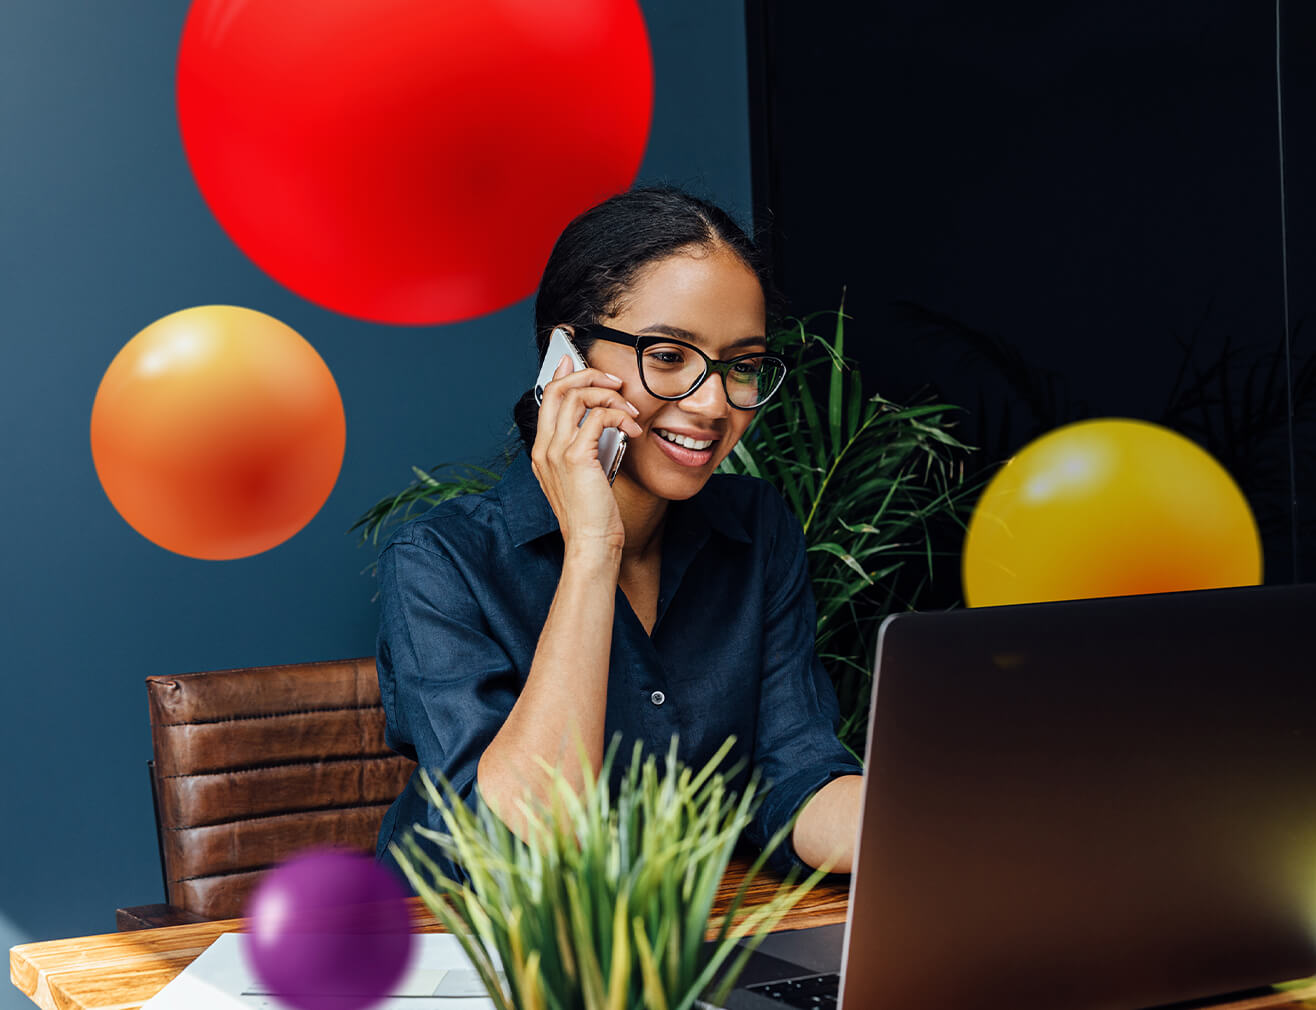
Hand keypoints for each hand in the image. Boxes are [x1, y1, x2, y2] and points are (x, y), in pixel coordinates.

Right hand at [530, 355, 643, 552]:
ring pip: (578, 395)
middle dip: (588, 374)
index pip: (546, 398)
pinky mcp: (576, 456)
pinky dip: (620, 415)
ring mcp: (556, 451)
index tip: (577, 362)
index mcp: (542, 451)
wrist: (591, 543)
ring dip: (609, 394)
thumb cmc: (593, 515)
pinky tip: (633, 429)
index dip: (562, 375)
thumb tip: (602, 422)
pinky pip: (599, 415)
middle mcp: (544, 447)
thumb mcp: (584, 477)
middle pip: (558, 388)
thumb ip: (585, 448)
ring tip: (629, 410)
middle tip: (614, 382)